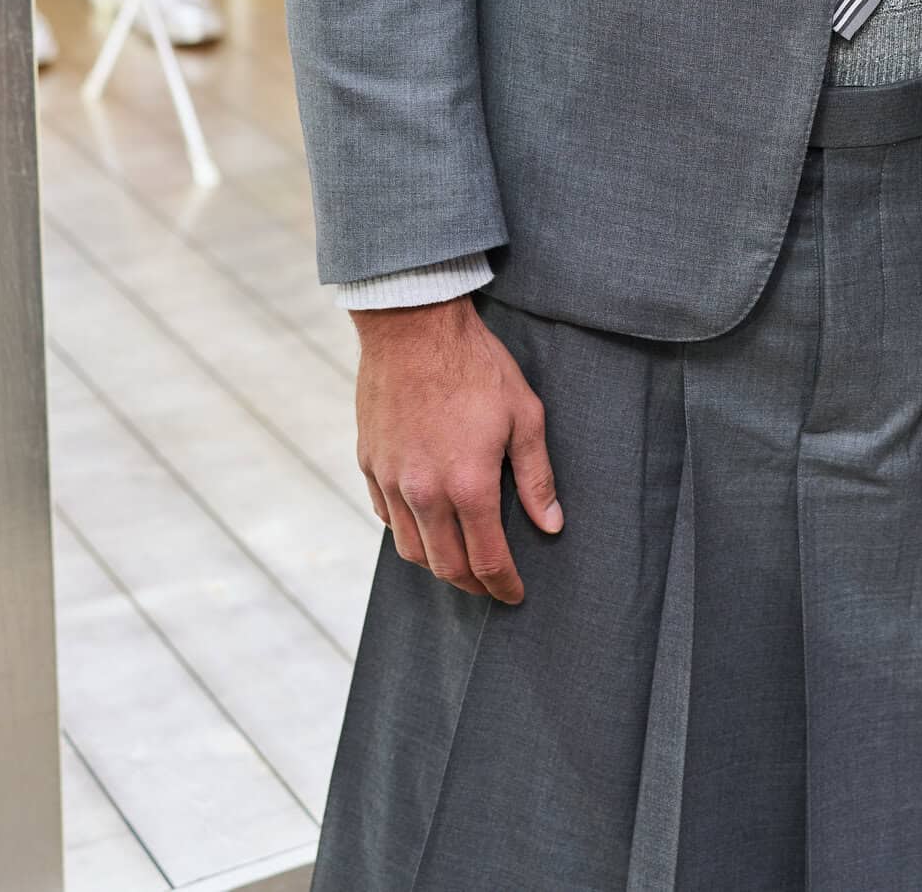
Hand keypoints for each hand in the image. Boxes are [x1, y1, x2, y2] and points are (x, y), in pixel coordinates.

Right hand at [353, 296, 561, 601]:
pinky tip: (425, 524)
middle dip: (472, 584)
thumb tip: (551, 524)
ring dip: (438, 564)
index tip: (515, 595)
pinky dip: (407, 531)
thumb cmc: (477, 366)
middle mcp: (424, 494)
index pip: (487, 559)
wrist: (413, 327)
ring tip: (459, 562)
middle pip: (446, 566)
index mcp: (468, 486)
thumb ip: (537, 476)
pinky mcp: (370, 465)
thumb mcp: (523, 415)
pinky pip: (387, 517)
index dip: (503, 585)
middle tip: (490, 585)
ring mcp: (392, 481)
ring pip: (411, 549)